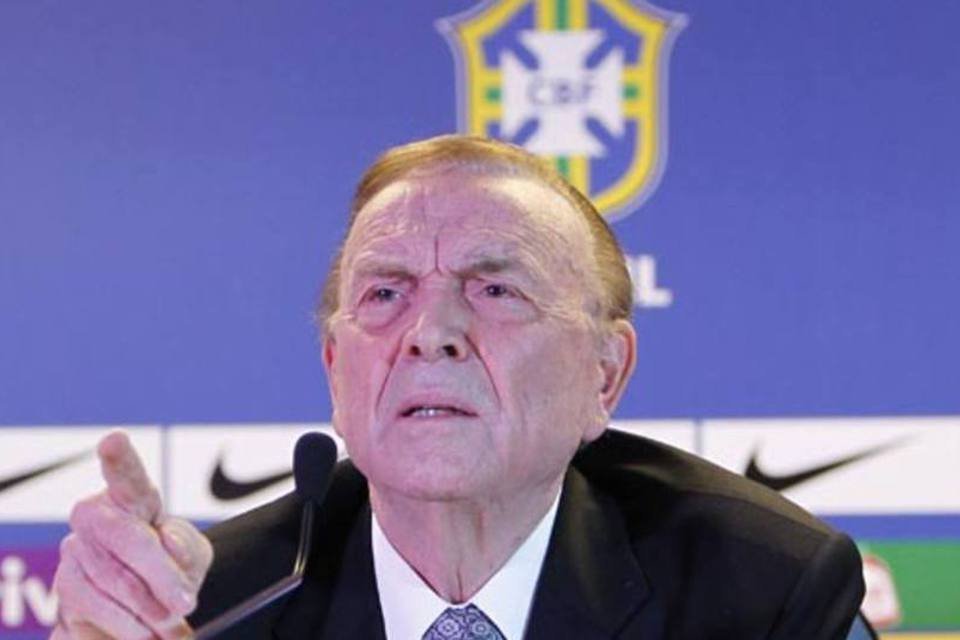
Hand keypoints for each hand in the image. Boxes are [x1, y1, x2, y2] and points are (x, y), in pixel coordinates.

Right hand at [51, 431, 213, 638]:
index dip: (119, 459)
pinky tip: (144, 629)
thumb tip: (166, 540)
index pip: (128, 476)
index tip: (113, 440)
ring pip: (113, 576)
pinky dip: (126, 621)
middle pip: (125, 536)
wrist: (142, 617)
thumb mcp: (193, 560)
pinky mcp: (65, 582)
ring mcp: (75, 547)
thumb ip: (187, 549)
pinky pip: (95, 603)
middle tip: (186, 601)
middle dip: (159, 572)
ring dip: (148, 604)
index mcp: (135, 499)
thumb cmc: (170, 574)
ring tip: (169, 618)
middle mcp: (98, 514)